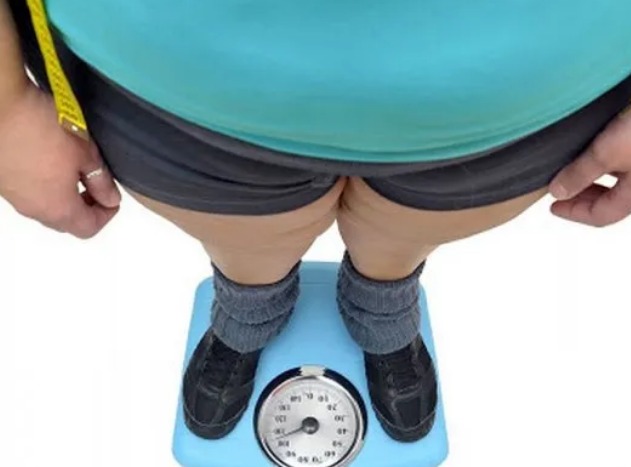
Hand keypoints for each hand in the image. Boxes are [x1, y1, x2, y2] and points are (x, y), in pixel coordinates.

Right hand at [0, 83, 120, 237]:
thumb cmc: (40, 126)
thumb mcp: (85, 152)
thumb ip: (101, 181)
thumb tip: (110, 198)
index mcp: (57, 208)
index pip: (88, 228)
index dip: (106, 215)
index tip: (112, 199)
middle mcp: (32, 208)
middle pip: (65, 222)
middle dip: (85, 208)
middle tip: (96, 186)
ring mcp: (12, 195)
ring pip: (44, 208)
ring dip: (63, 196)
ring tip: (73, 169)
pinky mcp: (0, 179)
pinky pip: (26, 192)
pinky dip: (42, 185)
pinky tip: (48, 161)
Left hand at [549, 106, 630, 226]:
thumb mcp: (609, 150)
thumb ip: (582, 174)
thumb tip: (559, 191)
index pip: (603, 215)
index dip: (574, 213)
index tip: (553, 206)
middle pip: (613, 199)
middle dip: (585, 195)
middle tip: (561, 188)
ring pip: (620, 177)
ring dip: (596, 175)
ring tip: (572, 166)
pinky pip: (625, 157)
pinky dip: (608, 157)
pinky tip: (596, 145)